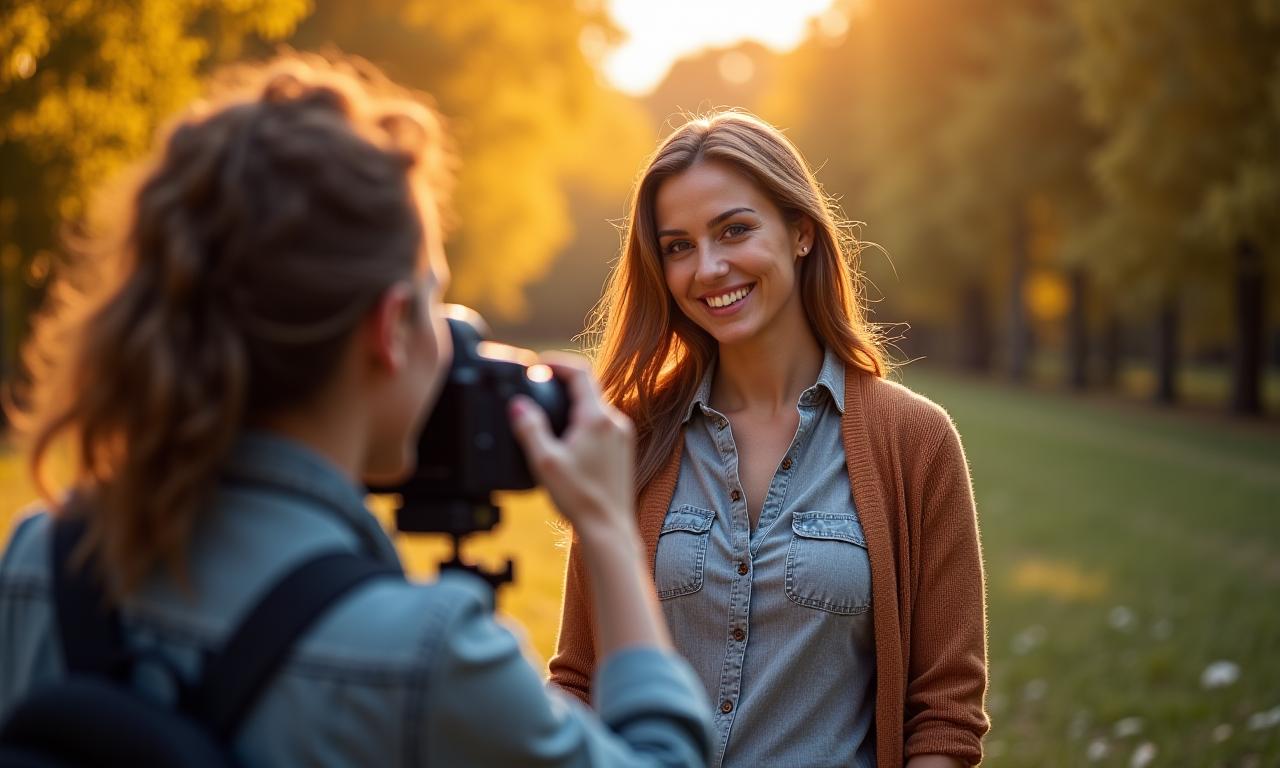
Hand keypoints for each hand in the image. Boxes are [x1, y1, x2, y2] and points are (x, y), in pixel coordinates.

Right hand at [508, 353, 635, 538]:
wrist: (608, 527)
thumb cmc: (579, 498)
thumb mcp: (544, 462)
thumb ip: (530, 428)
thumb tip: (518, 404)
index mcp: (596, 419)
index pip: (579, 372)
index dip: (557, 363)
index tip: (539, 365)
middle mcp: (615, 422)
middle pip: (588, 388)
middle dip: (563, 385)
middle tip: (539, 387)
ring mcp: (623, 435)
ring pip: (596, 407)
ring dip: (574, 404)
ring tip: (551, 414)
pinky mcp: (624, 449)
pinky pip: (602, 424)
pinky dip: (584, 421)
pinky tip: (569, 439)